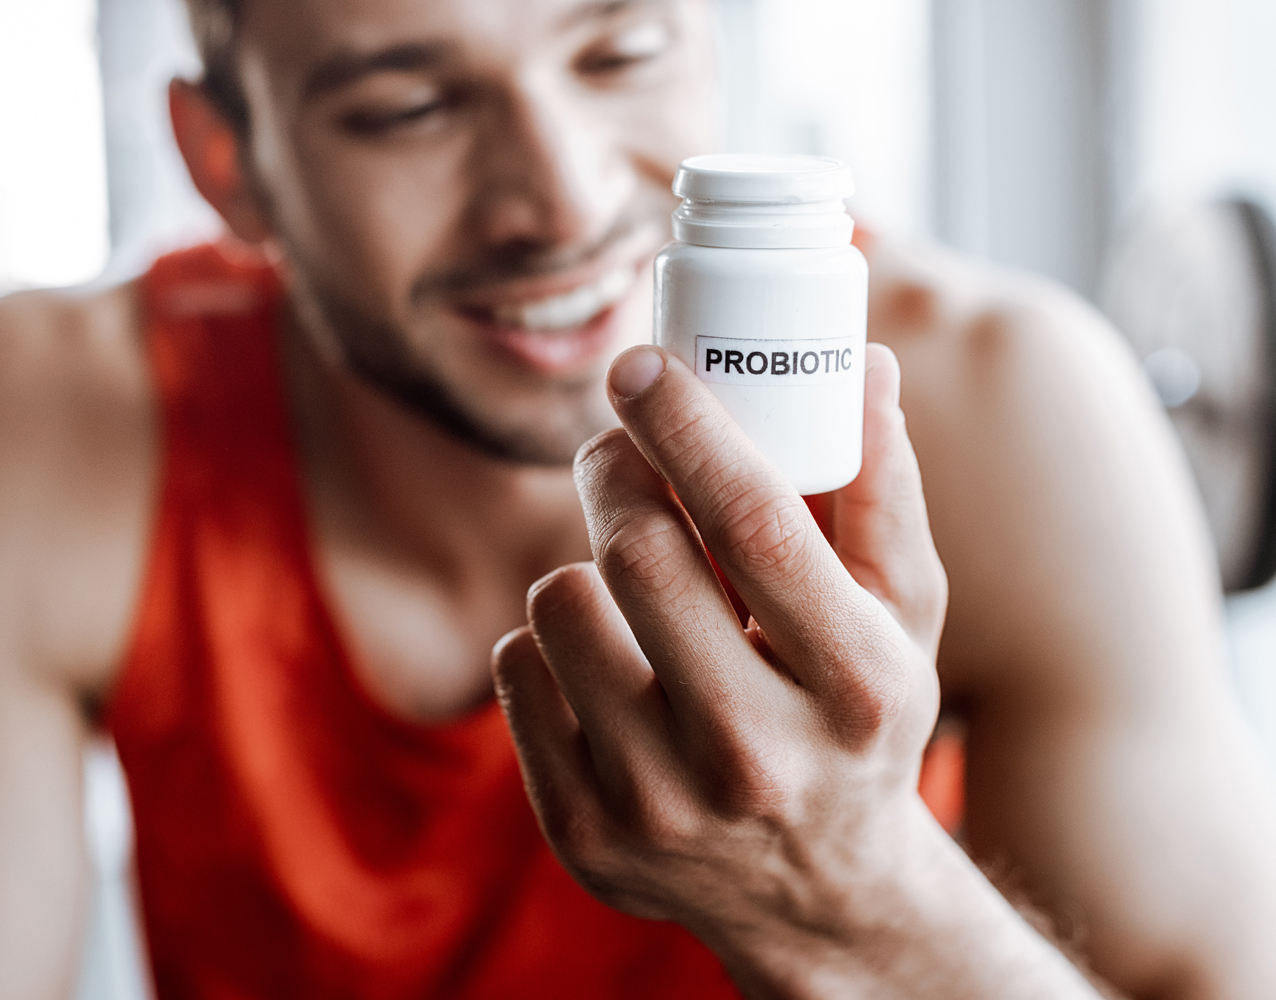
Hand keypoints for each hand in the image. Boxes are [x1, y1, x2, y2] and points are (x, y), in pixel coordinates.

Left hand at [493, 343, 952, 992]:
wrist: (819, 897)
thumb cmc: (859, 724)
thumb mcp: (902, 619)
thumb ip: (881, 490)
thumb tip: (860, 361)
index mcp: (856, 689)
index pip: (758, 525)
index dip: (689, 426)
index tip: (642, 363)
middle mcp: (758, 759)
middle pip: (640, 556)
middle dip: (614, 472)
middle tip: (617, 452)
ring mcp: (660, 807)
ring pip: (559, 605)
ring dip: (581, 564)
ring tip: (626, 584)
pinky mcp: (582, 834)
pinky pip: (516, 669)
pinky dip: (547, 640)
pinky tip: (601, 661)